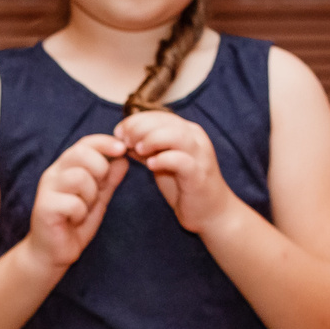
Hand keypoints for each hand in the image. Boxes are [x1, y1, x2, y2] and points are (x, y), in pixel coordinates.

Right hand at [21, 134, 129, 271]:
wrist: (53, 253)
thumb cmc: (73, 224)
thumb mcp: (97, 199)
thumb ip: (109, 180)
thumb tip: (124, 159)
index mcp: (66, 168)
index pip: (85, 143)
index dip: (105, 142)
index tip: (123, 149)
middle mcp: (54, 173)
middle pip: (80, 153)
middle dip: (100, 169)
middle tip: (99, 190)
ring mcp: (47, 190)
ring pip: (78, 177)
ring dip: (90, 195)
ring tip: (84, 208)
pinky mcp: (44, 207)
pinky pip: (73, 203)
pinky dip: (80, 213)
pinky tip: (74, 221)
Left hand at [115, 110, 240, 235]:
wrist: (211, 213)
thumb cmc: (185, 186)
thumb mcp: (162, 162)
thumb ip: (146, 149)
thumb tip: (122, 138)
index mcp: (186, 132)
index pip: (159, 116)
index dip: (135, 120)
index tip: (118, 133)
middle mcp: (195, 139)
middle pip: (166, 121)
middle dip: (140, 128)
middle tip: (125, 141)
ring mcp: (200, 155)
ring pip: (176, 135)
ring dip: (152, 139)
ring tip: (137, 150)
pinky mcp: (199, 174)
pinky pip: (182, 161)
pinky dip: (164, 159)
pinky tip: (150, 165)